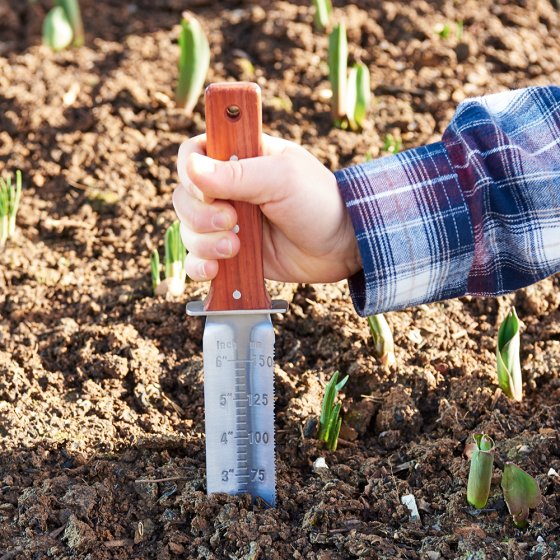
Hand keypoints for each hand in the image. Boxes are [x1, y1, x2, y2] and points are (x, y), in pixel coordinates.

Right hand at [173, 133, 360, 283]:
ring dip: (204, 242)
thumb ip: (236, 174)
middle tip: (233, 222)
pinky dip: (199, 266)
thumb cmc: (318, 202)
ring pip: (188, 230)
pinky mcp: (231, 254)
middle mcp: (228, 189)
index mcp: (240, 157)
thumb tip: (191, 167)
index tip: (207, 190)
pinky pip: (197, 260)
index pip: (193, 153)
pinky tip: (216, 270)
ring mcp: (228, 223)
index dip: (190, 172)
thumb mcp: (282, 179)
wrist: (341, 247)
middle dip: (200, 214)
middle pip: (183, 196)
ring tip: (237, 248)